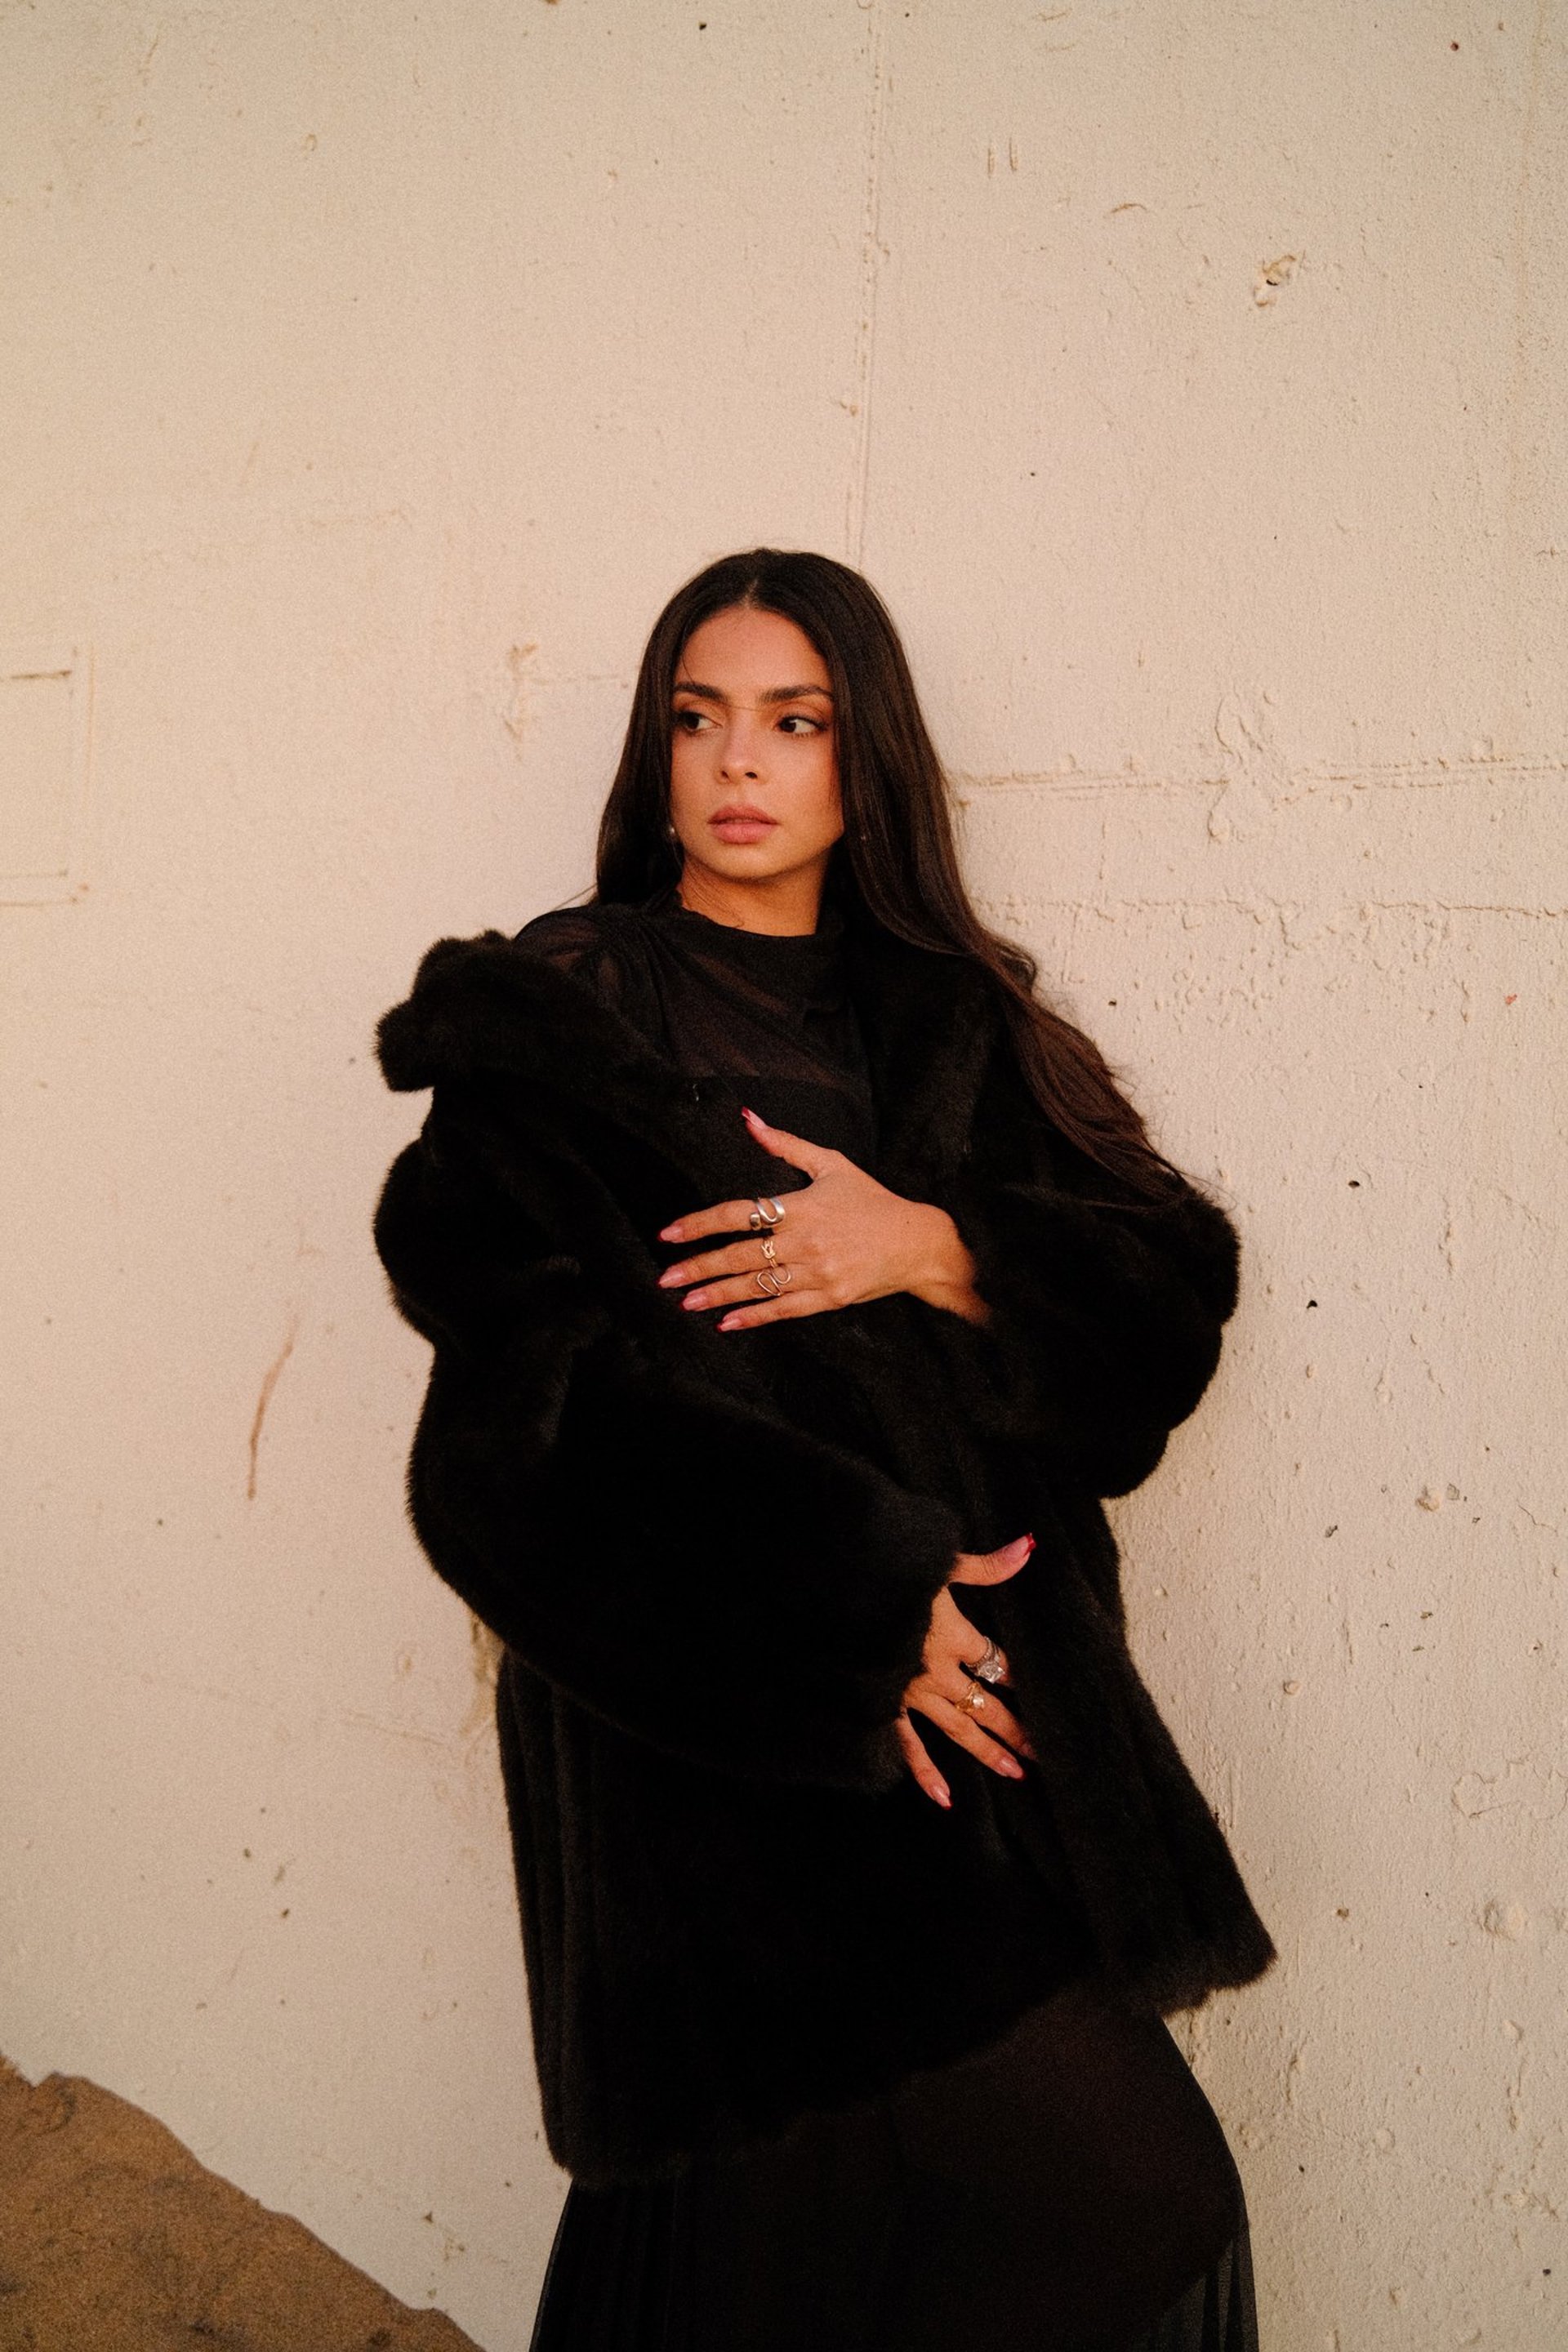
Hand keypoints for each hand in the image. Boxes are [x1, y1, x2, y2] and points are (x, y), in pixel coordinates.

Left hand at [657, 1107, 985, 1329]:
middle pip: (740, 1255)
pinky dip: (754, 1317)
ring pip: (757, 1285)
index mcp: (800, 1206)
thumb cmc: (872, 1200)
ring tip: (686, 1301)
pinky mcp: (829, 1298)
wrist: (917, 1242)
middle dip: (698, 1267)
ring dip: (718, 1294)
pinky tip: (726, 1322)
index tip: (670, 1233)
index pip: (738, 1214)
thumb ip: (785, 1144)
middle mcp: (805, 1241)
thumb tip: (748, 1118)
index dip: (701, 1224)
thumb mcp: (831, 1163)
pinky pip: (783, 1310)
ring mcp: (817, 1272)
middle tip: (666, 1278)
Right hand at [896, 1536, 1037, 1807]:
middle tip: (1045, 1752)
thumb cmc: (887, 1572)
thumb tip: (1029, 1546)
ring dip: (988, 1751)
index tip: (1040, 1691)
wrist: (832, 1593)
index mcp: (953, 1635)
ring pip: (957, 1730)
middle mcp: (936, 1671)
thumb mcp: (938, 1562)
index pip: (999, 1661)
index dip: (1020, 1675)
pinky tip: (945, 1798)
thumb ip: (986, 1565)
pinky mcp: (884, 1706)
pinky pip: (907, 1746)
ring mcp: (910, 1693)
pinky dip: (924, 1773)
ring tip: (1016, 1772)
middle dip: (1017, 1728)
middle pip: (986, 1705)